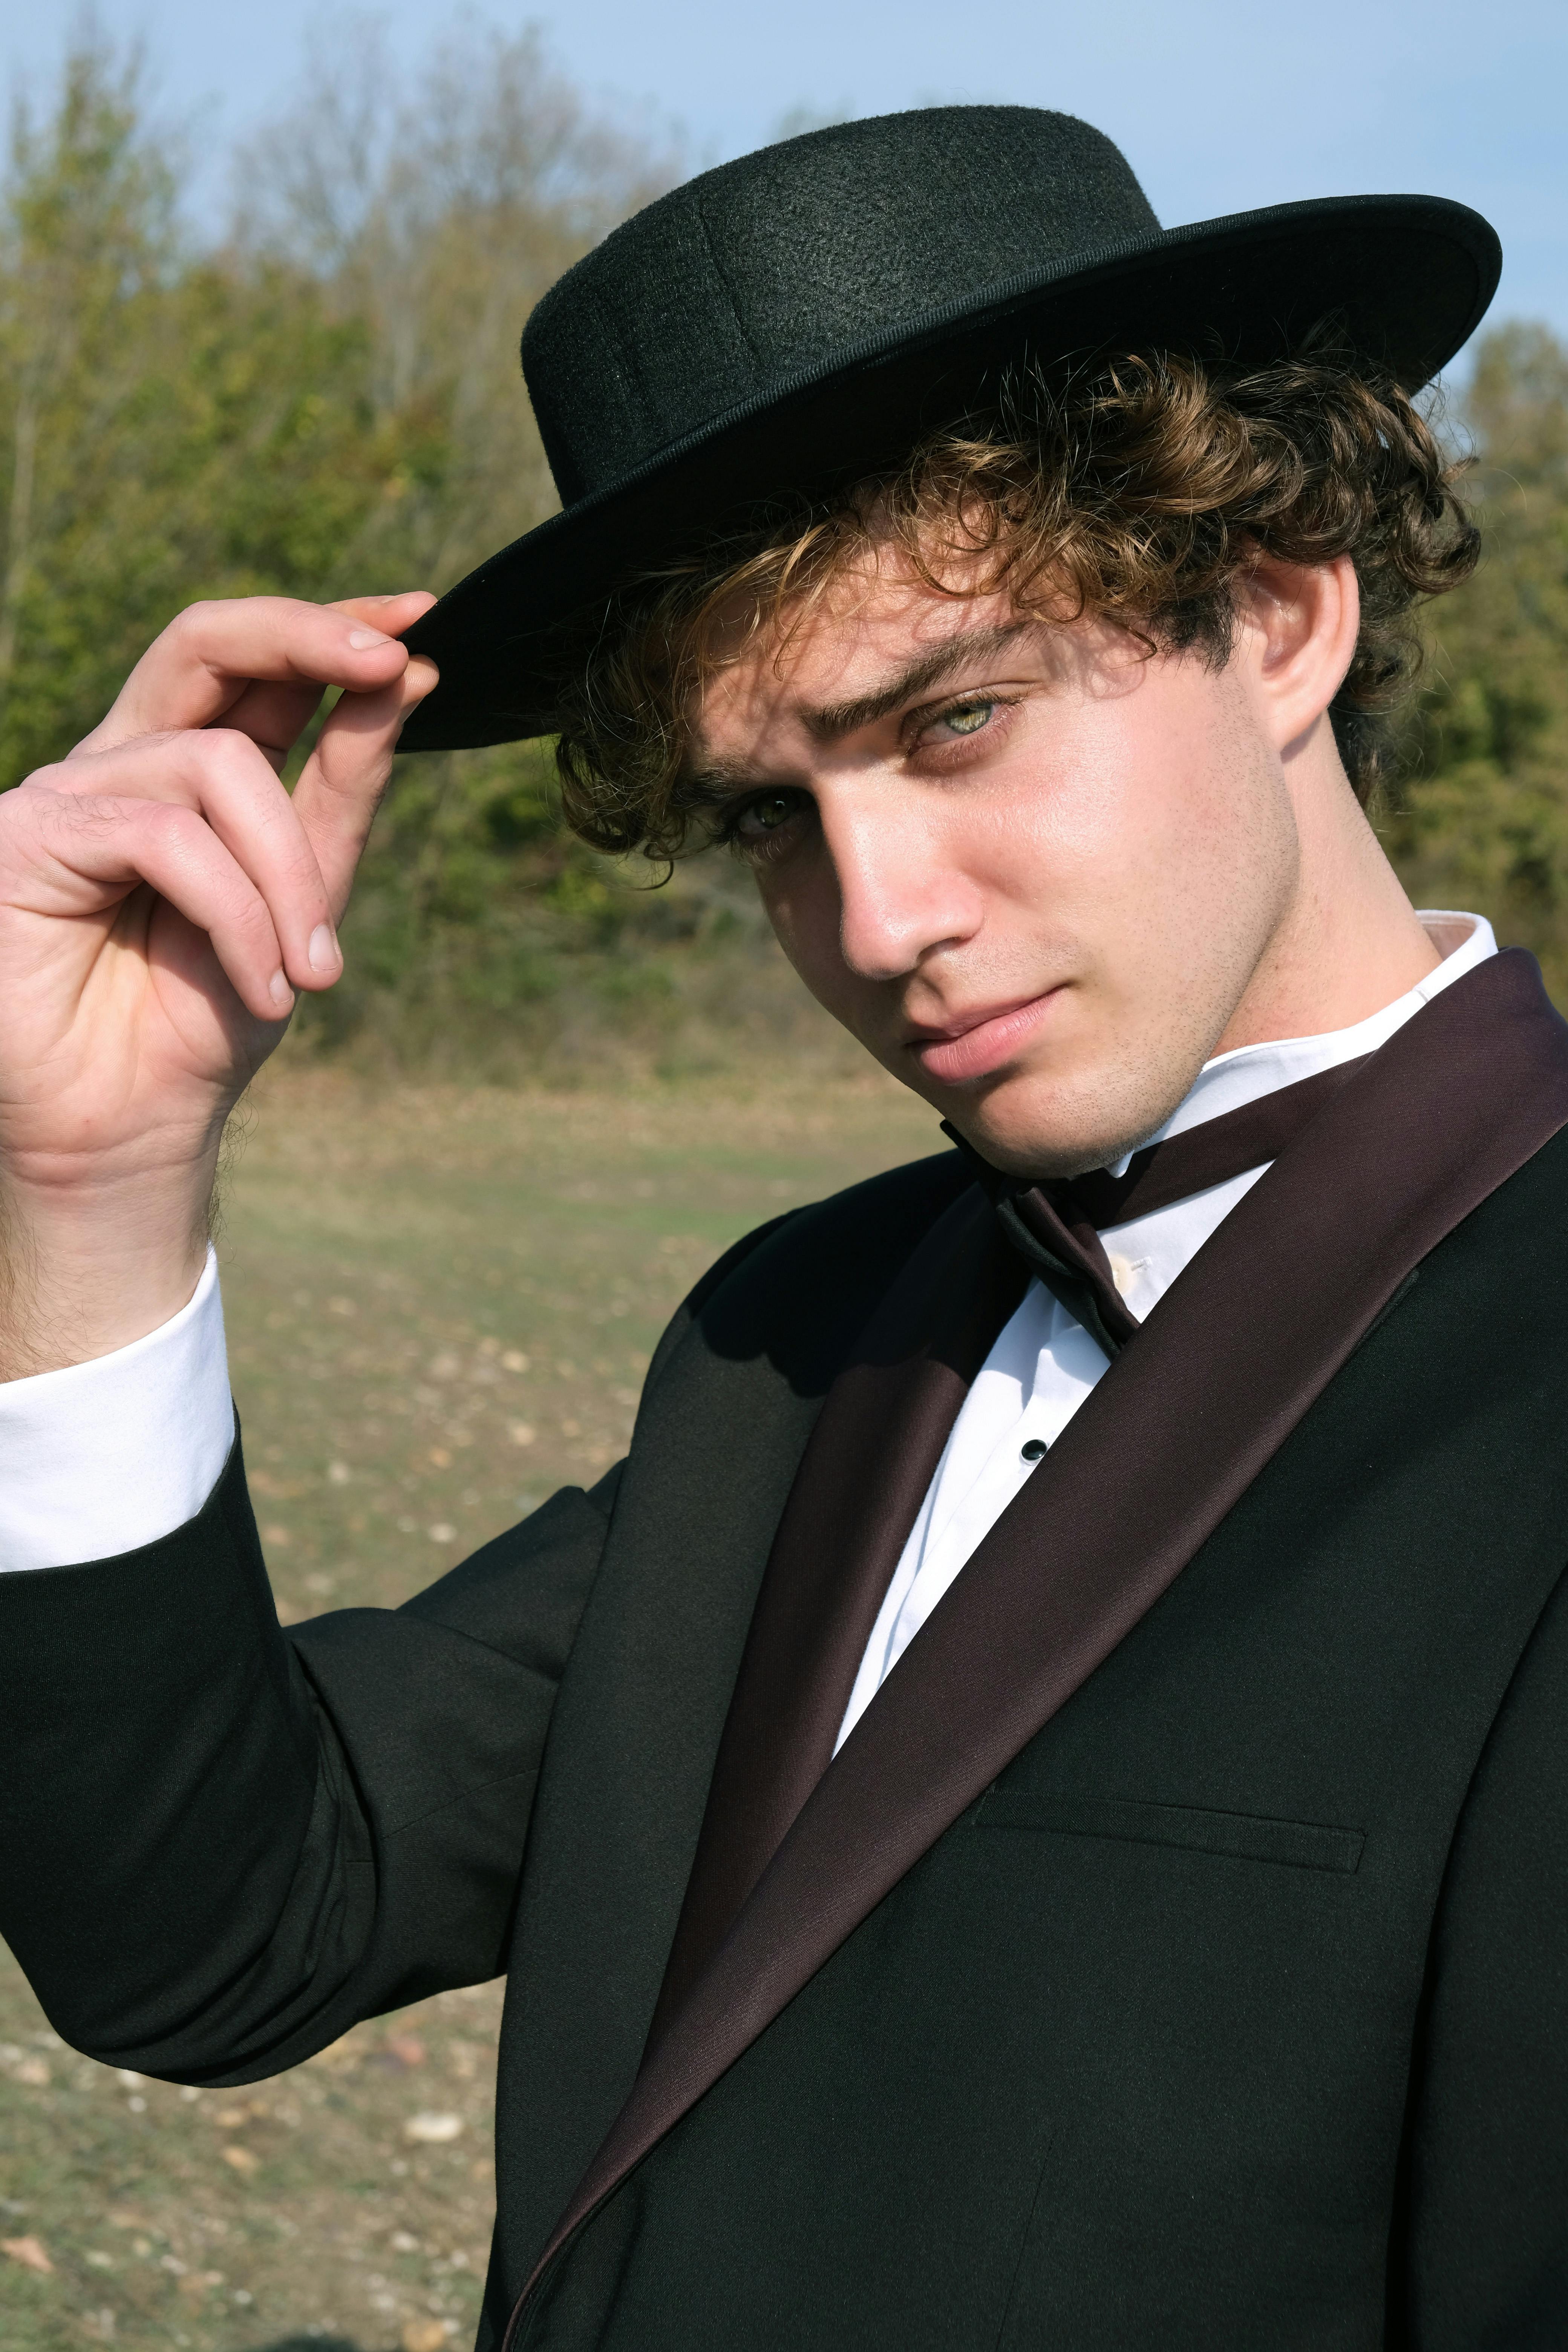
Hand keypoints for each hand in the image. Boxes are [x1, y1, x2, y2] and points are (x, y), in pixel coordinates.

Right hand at [0, 592, 437, 1375]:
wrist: (133, 1132)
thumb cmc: (205, 1022)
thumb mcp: (303, 901)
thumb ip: (339, 792)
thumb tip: (407, 677)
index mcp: (180, 774)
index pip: (251, 665)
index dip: (329, 627)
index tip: (419, 623)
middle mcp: (116, 765)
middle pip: (205, 641)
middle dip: (308, 638)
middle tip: (394, 666)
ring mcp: (63, 794)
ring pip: (217, 767)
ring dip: (290, 876)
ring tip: (311, 975)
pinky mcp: (24, 837)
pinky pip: (167, 839)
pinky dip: (239, 916)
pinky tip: (267, 988)